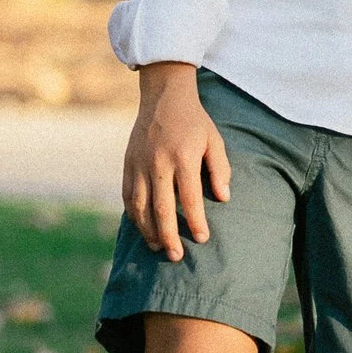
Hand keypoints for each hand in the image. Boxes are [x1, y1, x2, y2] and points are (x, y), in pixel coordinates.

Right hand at [122, 63, 230, 260]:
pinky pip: (127, 196)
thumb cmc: (195, 122)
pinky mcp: (127, 164)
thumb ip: (220, 169)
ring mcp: (139, 164)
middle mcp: (158, 162)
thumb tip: (224, 198)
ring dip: (148, 230)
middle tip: (177, 256)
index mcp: (183, 157)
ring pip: (139, 205)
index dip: (196, 220)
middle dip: (169, 235)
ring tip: (158, 247)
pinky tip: (142, 228)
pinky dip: (134, 215)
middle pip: (161, 207)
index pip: (189, 197)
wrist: (163, 97)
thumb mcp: (215, 140)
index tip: (203, 239)